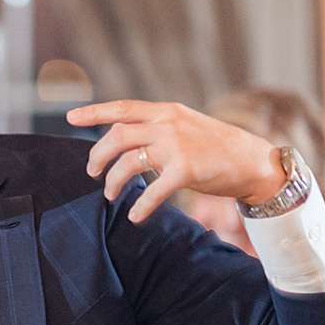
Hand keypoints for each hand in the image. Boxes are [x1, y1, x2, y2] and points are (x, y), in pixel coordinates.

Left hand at [67, 100, 286, 223]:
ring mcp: (176, 146)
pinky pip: (152, 191)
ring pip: (127, 163)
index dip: (94, 112)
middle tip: (92, 173)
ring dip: (113, 182)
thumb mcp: (185, 126)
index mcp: (166, 112)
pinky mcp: (186, 170)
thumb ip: (156, 128)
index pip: (122, 108)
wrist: (253, 161)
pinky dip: (140, 206)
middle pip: (116, 136)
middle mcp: (168, 124)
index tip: (70, 118)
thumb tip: (122, 137)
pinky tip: (135, 217)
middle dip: (97, 157)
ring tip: (111, 195)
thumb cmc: (215, 147)